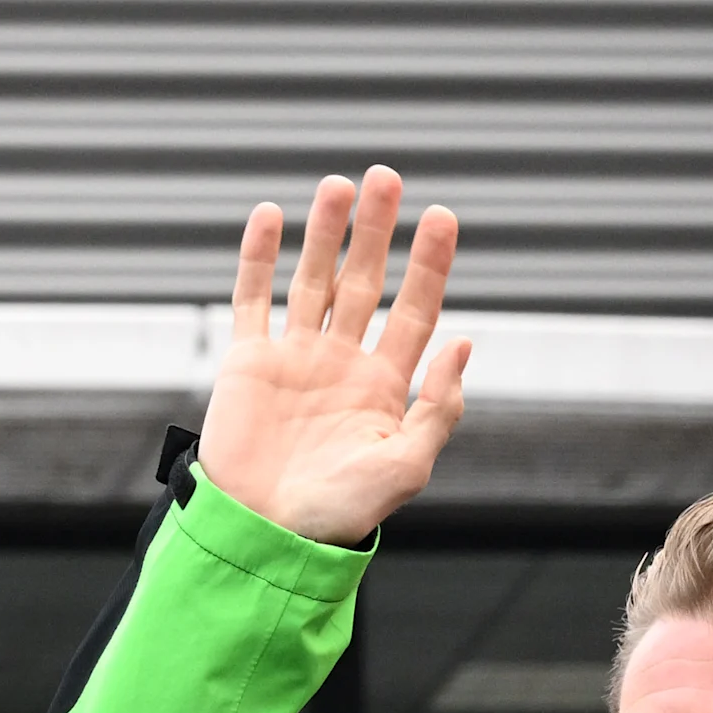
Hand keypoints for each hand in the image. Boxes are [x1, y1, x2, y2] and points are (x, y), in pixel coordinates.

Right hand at [198, 167, 471, 544]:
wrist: (266, 534)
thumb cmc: (340, 513)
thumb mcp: (407, 467)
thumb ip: (438, 408)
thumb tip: (464, 344)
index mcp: (384, 386)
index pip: (414, 311)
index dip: (429, 265)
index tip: (442, 218)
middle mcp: (342, 363)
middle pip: (364, 281)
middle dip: (377, 231)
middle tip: (388, 178)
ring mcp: (294, 358)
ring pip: (312, 279)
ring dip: (325, 232)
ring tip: (339, 185)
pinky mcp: (248, 362)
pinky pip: (253, 298)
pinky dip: (260, 257)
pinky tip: (272, 216)